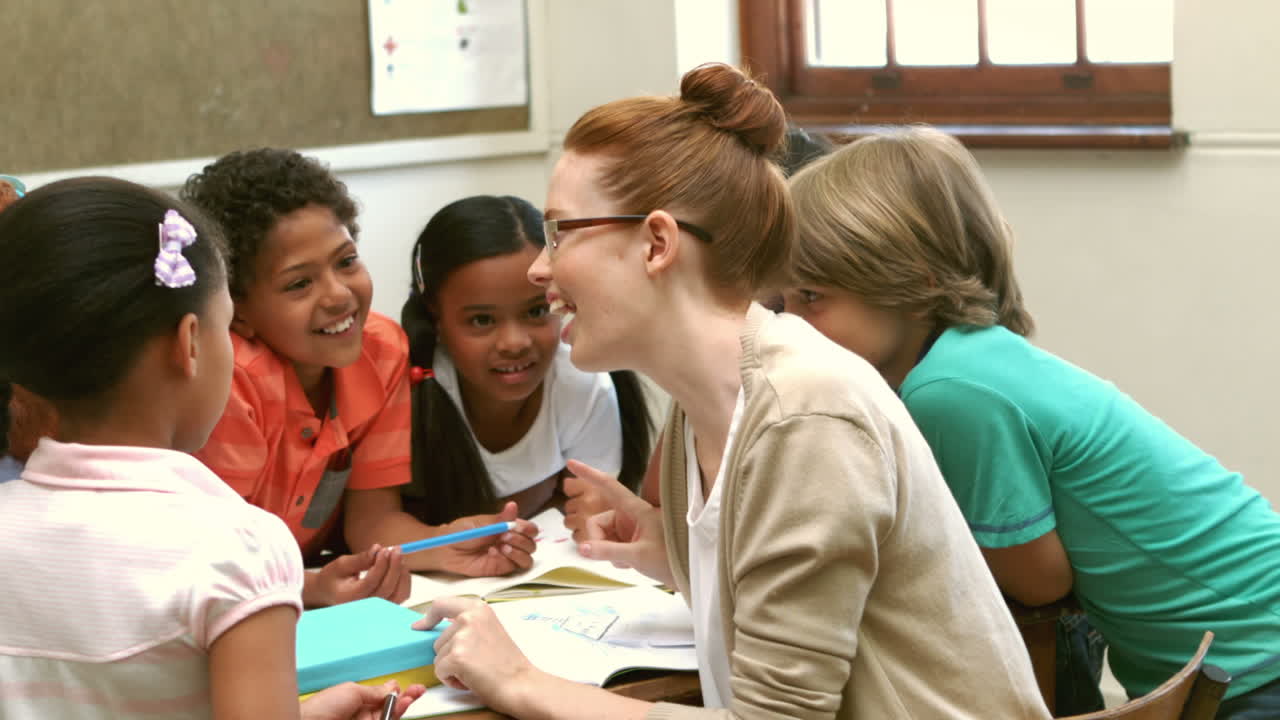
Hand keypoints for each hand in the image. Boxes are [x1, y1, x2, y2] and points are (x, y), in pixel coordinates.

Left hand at [301, 679, 425, 719]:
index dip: (395, 691)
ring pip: (390, 717)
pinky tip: (402, 706)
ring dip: (403, 706)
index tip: (406, 686)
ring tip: (412, 696)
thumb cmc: (323, 707)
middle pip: (389, 707)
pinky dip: (396, 716)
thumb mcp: (352, 691)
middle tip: (418, 690)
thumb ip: (375, 691)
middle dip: (405, 698)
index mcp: (356, 700)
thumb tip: (392, 686)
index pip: (381, 696)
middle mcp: (362, 714)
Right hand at [305, 545, 410, 607]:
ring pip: (398, 594)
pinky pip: (402, 595)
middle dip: (394, 567)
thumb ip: (360, 559)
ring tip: (397, 556)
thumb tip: (378, 549)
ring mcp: (377, 610)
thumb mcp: (341, 565)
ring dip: (401, 573)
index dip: (380, 565)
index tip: (384, 550)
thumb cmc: (334, 578)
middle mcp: (364, 607)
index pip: (370, 582)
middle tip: (396, 549)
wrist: (331, 592)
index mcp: (349, 598)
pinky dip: (404, 580)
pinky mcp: (386, 606)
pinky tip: (399, 566)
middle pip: (386, 589)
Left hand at [413, 596, 540, 714]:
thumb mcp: (489, 630)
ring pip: (438, 656)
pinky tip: (469, 680)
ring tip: (474, 671)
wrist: (521, 684)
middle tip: (474, 663)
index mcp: (478, 608)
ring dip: (451, 668)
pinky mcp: (457, 656)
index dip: (428, 617)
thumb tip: (438, 629)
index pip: (441, 604)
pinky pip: (440, 671)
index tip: (420, 626)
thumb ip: (467, 625)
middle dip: (450, 655)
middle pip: (438, 639)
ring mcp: (462, 636)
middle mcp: (469, 617)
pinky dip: (451, 680)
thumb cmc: (507, 663)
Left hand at [434, 502, 538, 576]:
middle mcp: (511, 542)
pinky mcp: (501, 569)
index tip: (516, 526)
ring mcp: (507, 556)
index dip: (528, 528)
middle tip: (505, 536)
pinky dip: (509, 560)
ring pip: (528, 557)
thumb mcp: (481, 523)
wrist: (446, 549)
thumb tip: (513, 505)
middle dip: (521, 539)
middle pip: (532, 543)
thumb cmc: (462, 533)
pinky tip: (494, 553)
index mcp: (509, 527)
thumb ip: (500, 519)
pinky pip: (515, 567)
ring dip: (519, 551)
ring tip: (502, 546)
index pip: (530, 529)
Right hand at [571, 460, 673, 586]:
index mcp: (636, 509)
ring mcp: (627, 529)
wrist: (687, 573)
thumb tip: (581, 548)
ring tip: (628, 561)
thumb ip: (609, 551)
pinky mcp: (627, 541)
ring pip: (600, 537)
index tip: (570, 463)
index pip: (609, 486)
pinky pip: (607, 546)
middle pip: (596, 522)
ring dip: (607, 552)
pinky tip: (628, 564)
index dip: (589, 473)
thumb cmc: (670, 558)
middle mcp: (629, 515)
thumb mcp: (638, 555)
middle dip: (598, 541)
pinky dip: (612, 557)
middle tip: (614, 558)